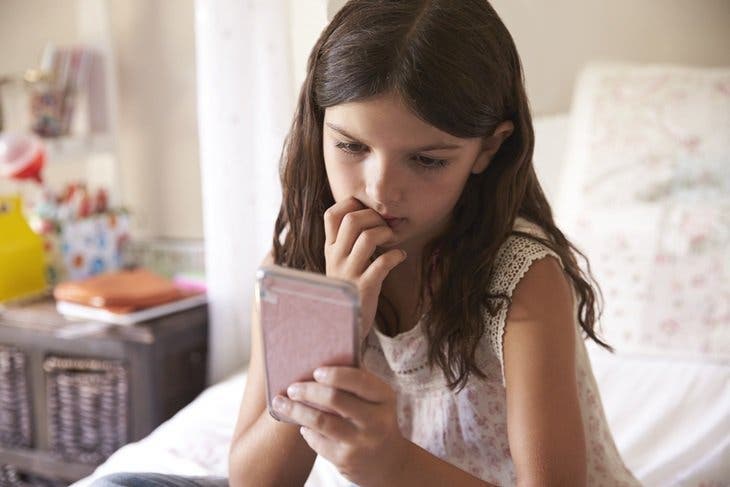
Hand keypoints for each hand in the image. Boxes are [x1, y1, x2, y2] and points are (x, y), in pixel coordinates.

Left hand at [271, 366, 410, 485]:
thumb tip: (319, 361)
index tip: (315, 371)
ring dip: (296, 410)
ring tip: (281, 402)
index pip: (360, 381)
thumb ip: (356, 382)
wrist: (387, 460)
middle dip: (308, 390)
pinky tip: (302, 425)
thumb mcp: (376, 399)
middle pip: (335, 399)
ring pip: (321, 421)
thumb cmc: (374, 417)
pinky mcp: (345, 460)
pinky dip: (306, 430)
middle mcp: (376, 421)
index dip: (336, 374)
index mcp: (384, 398)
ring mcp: (360, 442)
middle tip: (292, 388)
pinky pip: (317, 441)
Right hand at [324, 197, 406, 338]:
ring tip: (392, 240)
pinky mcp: (364, 287)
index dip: (351, 205)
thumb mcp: (340, 263)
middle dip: (374, 217)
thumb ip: (347, 242)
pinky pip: (382, 263)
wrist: (344, 324)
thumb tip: (366, 214)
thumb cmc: (349, 287)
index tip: (367, 211)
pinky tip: (400, 256)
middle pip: (352, 221)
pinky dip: (396, 255)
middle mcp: (335, 258)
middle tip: (384, 226)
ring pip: (367, 238)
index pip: (331, 215)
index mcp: (329, 249)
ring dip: (386, 233)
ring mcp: (349, 273)